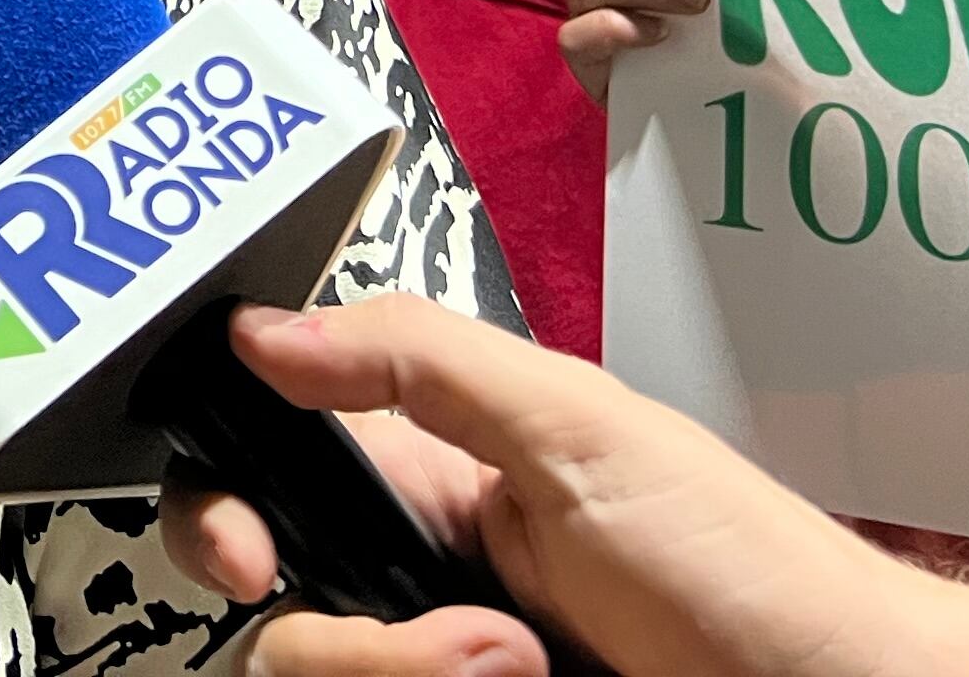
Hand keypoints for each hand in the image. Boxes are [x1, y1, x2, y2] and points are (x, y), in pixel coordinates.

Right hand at [169, 295, 938, 676]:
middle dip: (324, 633)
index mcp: (428, 476)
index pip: (265, 471)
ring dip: (398, 672)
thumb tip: (263, 326)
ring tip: (513, 671)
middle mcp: (418, 583)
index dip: (222, 507)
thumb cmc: (746, 569)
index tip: (248, 550)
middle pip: (271, 612)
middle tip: (409, 638)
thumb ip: (420, 359)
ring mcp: (441, 669)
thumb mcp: (579, 428)